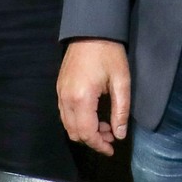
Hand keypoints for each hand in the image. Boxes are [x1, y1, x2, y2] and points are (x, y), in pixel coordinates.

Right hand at [57, 39, 131, 155]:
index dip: (99, 145)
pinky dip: (79, 121)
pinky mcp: (59, 89)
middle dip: (93, 140)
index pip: (86, 133)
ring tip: (106, 127)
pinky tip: (95, 116)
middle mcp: (66, 100)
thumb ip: (121, 110)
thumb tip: (120, 134)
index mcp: (81, 99)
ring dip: (85, 131)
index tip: (112, 150)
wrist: (91, 31)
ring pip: (68, 125)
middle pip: (75, 132)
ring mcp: (60, 94)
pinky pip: (66, 114)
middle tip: (112, 137)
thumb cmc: (109, 54)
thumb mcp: (121, 81)